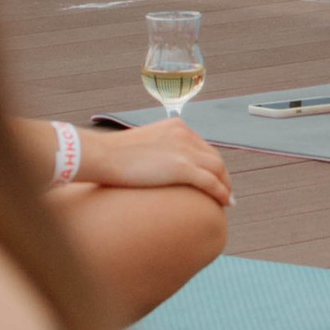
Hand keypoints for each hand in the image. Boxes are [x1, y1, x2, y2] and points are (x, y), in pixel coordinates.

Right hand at [76, 123, 231, 209]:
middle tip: (225, 191)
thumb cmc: (112, 154)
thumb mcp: (141, 145)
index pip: (202, 146)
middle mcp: (184, 134)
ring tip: (227, 201)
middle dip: (222, 175)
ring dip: (226, 185)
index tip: (213, 176)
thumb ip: (155, 150)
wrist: (102, 156)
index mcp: (175, 126)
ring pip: (217, 169)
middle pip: (214, 157)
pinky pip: (211, 182)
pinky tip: (225, 203)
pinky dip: (221, 192)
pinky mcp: (182, 167)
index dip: (211, 163)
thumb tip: (155, 165)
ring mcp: (184, 150)